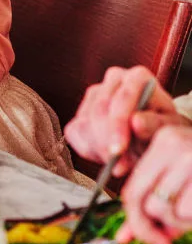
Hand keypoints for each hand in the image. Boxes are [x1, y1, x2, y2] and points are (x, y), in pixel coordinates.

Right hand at [64, 66, 182, 175]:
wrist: (153, 135)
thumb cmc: (163, 128)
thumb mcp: (168, 128)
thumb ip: (154, 125)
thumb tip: (136, 122)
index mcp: (137, 77)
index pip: (122, 98)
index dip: (118, 126)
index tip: (119, 150)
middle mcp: (114, 80)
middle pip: (99, 110)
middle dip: (107, 142)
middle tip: (119, 166)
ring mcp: (94, 94)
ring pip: (85, 123)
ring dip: (100, 149)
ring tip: (122, 162)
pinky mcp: (80, 112)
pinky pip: (75, 132)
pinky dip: (89, 149)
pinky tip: (108, 154)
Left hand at [117, 126, 191, 243]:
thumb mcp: (181, 180)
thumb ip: (151, 206)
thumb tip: (121, 238)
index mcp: (164, 138)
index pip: (132, 191)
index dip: (137, 224)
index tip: (156, 242)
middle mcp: (176, 142)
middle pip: (148, 204)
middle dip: (161, 229)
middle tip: (176, 235)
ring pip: (170, 212)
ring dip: (184, 224)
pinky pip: (189, 213)